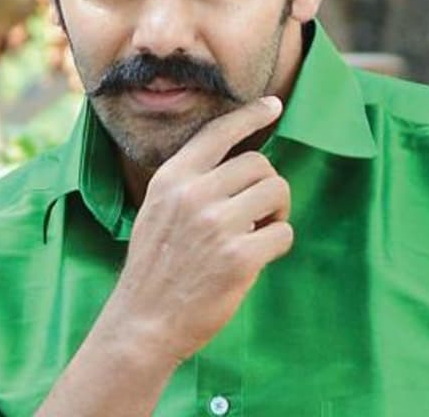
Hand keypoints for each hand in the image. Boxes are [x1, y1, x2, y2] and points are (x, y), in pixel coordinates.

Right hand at [101, 96, 292, 364]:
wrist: (143, 322)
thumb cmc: (155, 266)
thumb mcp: (158, 209)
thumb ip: (191, 182)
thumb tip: (242, 163)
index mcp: (172, 178)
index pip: (219, 131)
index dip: (250, 115)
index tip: (273, 106)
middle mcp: (194, 194)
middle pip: (259, 163)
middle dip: (267, 185)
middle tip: (259, 212)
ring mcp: (217, 225)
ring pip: (276, 191)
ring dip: (277, 211)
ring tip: (259, 232)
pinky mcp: (239, 257)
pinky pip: (284, 232)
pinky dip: (279, 243)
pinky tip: (259, 256)